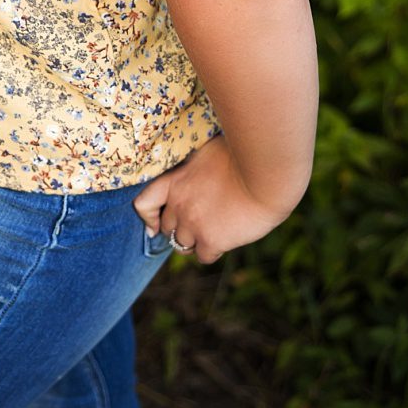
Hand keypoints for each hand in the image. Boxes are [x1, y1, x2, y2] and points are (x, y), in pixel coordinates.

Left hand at [132, 135, 290, 264]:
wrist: (264, 173)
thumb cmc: (243, 155)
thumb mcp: (208, 151)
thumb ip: (196, 166)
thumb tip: (199, 166)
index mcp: (174, 181)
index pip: (144, 205)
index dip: (148, 218)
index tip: (154, 226)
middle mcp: (178, 204)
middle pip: (167, 228)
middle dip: (180, 228)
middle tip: (198, 226)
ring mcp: (192, 223)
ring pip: (182, 245)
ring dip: (195, 242)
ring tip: (213, 233)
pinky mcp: (211, 240)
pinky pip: (203, 256)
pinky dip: (212, 251)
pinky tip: (225, 241)